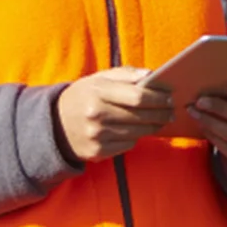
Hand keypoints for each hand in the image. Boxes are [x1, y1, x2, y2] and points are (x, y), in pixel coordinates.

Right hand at [56, 67, 172, 161]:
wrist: (54, 124)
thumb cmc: (84, 96)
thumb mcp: (99, 78)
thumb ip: (126, 74)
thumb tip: (151, 75)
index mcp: (98, 92)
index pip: (138, 96)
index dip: (158, 97)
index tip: (170, 97)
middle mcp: (96, 115)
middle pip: (141, 116)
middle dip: (161, 113)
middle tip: (172, 111)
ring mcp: (96, 136)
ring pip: (137, 132)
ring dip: (153, 127)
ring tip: (161, 120)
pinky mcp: (97, 152)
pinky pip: (127, 144)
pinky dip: (135, 137)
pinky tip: (138, 131)